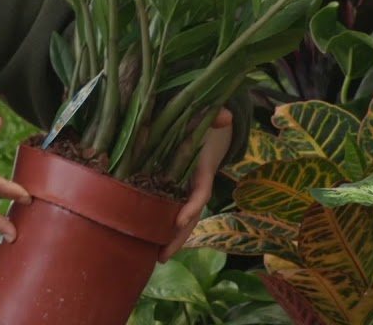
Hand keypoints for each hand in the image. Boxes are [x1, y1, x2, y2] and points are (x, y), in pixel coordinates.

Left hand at [159, 107, 232, 261]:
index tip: (180, 220)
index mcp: (203, 170)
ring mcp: (183, 189)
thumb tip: (226, 116)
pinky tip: (146, 239)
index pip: (200, 192)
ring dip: (170, 238)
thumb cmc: (206, 124)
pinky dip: (160, 224)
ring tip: (155, 257)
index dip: (192, 206)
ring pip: (179, 218)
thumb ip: (218, 116)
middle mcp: (194, 185)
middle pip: (189, 215)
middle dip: (179, 237)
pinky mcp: (171, 188)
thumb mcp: (212, 118)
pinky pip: (167, 208)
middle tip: (163, 255)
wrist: (206, 130)